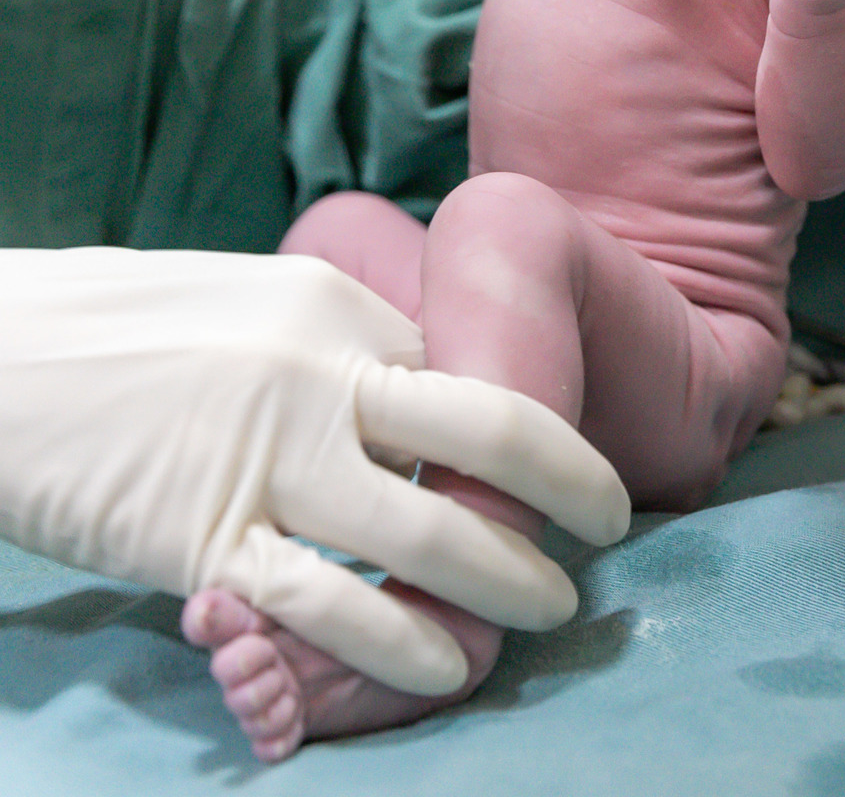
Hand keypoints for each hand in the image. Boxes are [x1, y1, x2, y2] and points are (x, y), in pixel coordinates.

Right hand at [0, 249, 629, 694]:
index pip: (464, 366)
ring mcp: (268, 455)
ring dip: (506, 582)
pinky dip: (403, 642)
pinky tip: (443, 665)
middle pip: (490, 428)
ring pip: (429, 531)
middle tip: (610, 525)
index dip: (525, 425)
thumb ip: (328, 346)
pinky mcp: (207, 540)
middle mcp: (318, 369)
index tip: (559, 469)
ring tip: (548, 611)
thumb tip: (402, 397)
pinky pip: (332, 604)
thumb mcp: (244, 304)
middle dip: (569, 485)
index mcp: (329, 300)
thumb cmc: (113, 331)